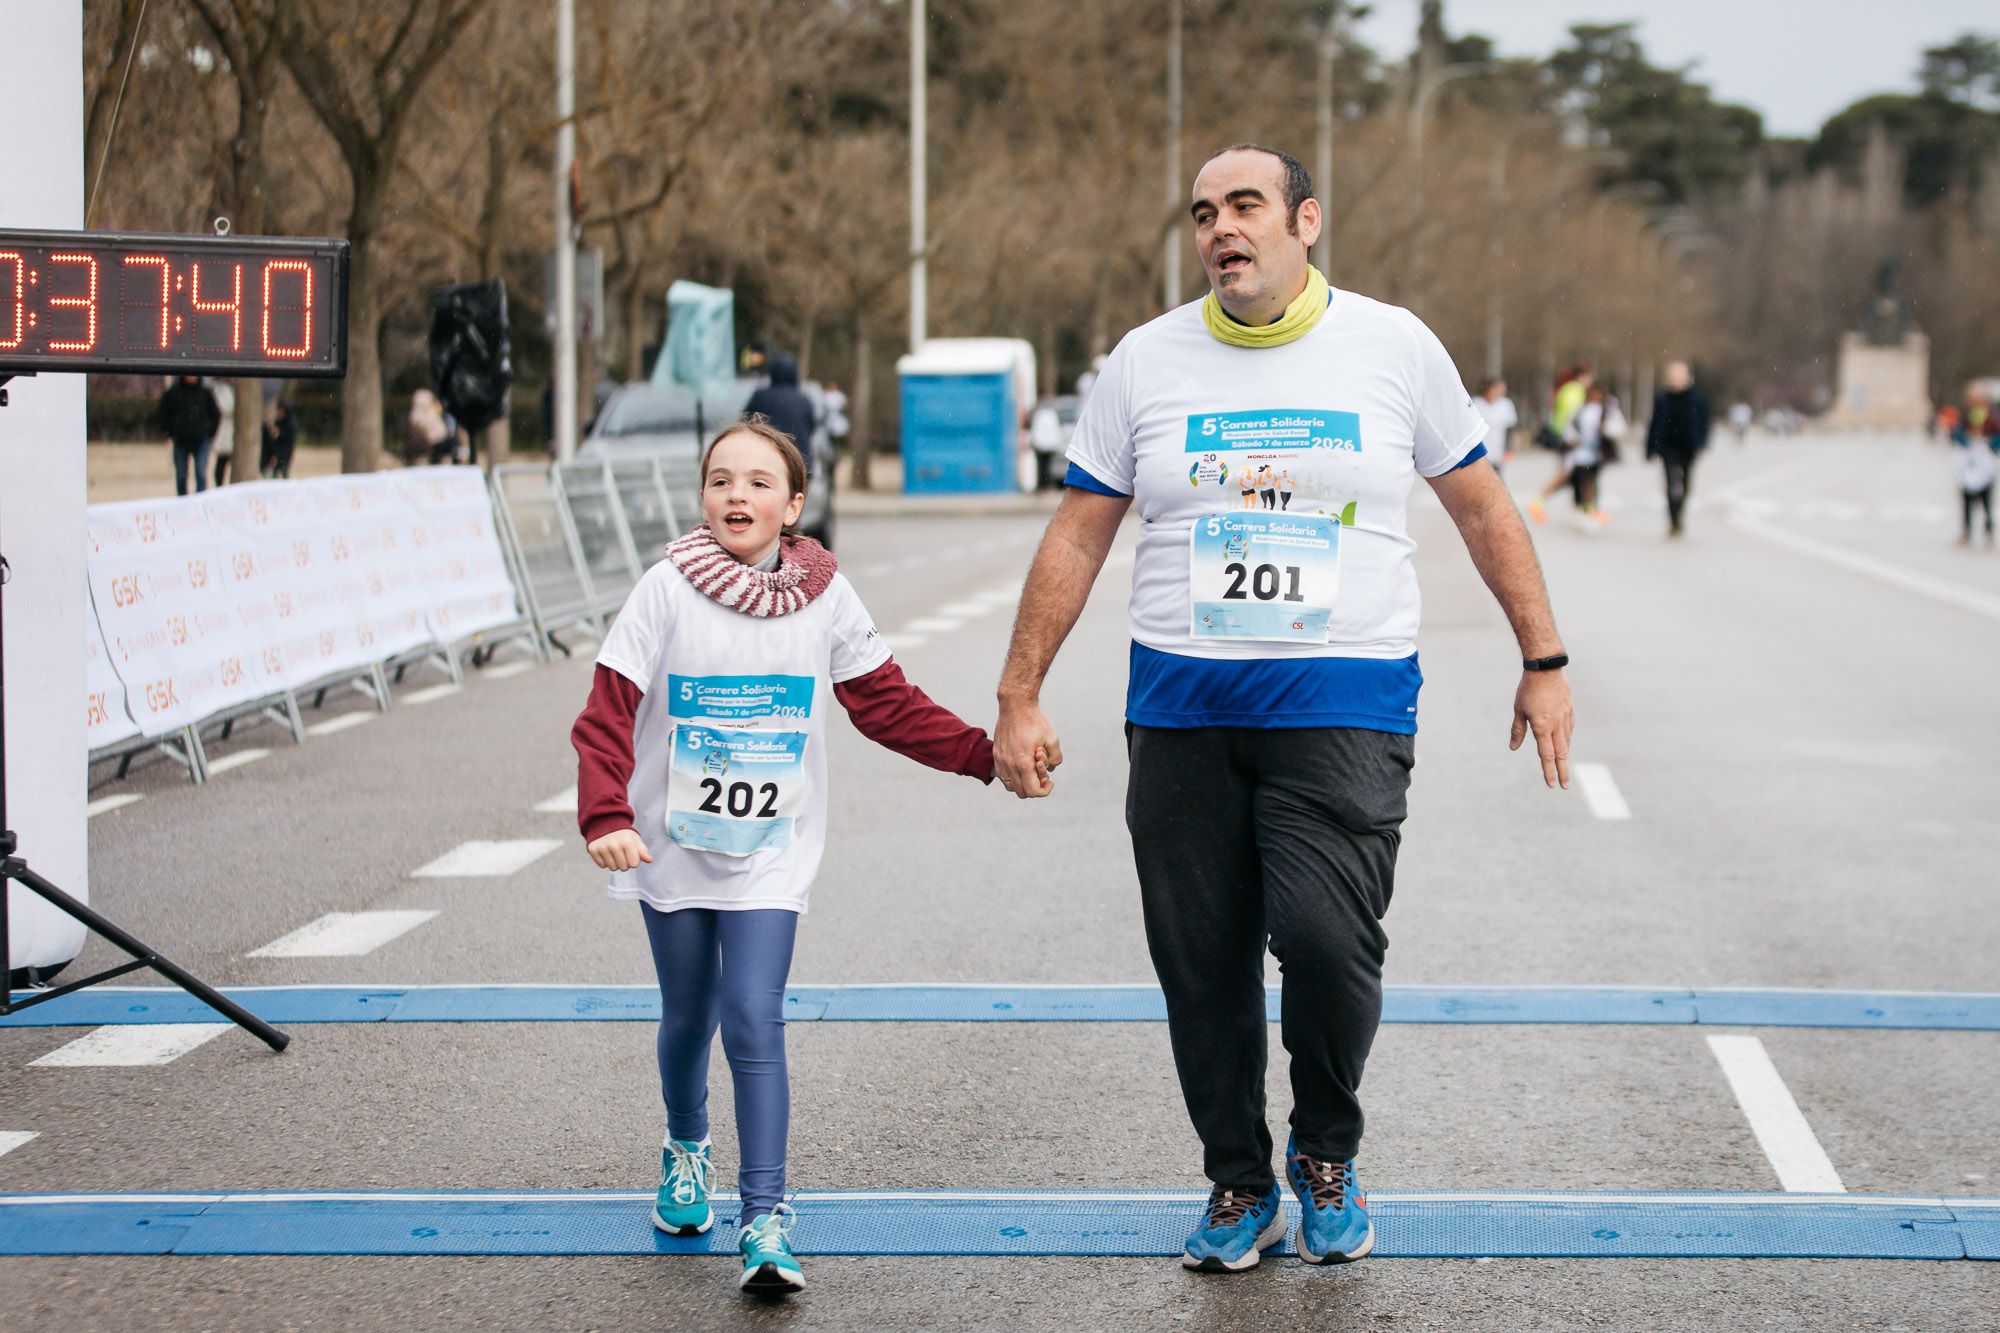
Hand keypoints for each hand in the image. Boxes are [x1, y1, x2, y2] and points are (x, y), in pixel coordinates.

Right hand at [587, 828, 652, 870]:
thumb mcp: (635, 839)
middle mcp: (614, 844)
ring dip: (615, 863)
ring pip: (612, 868)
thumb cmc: (624, 834)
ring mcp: (602, 847)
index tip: (631, 852)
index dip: (633, 860)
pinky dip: (605, 861)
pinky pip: (602, 865)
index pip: (634, 864)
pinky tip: (606, 852)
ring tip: (614, 852)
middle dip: (624, 862)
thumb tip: (649, 860)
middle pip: (623, 868)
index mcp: (627, 841)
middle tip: (622, 852)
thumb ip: (643, 851)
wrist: (605, 823)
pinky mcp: (593, 849)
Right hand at [994, 699, 1062, 797]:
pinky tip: (1022, 765)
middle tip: (1041, 774)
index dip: (1044, 791)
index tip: (1050, 781)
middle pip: (1021, 793)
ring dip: (1022, 783)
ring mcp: (1000, 760)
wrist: (1015, 706)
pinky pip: (1002, 776)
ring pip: (1010, 786)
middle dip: (1034, 787)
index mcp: (1023, 762)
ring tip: (1031, 770)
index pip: (1032, 791)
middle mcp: (1009, 765)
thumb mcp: (1053, 739)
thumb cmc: (1035, 721)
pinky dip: (1013, 777)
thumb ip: (1056, 759)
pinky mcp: (996, 755)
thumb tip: (1051, 769)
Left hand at [1510, 669, 1573, 788]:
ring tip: (1562, 768)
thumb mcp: (1518, 710)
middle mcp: (1556, 725)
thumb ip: (1518, 730)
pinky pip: (1569, 730)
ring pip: (1566, 742)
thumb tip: (1513, 748)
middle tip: (1564, 786)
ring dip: (1564, 756)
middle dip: (1562, 771)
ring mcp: (1565, 718)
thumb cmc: (1528, 689)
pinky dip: (1566, 741)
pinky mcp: (1570, 711)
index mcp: (1542, 727)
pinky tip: (1564, 745)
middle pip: (1561, 754)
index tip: (1551, 784)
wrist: (1546, 668)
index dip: (1548, 771)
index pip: (1546, 755)